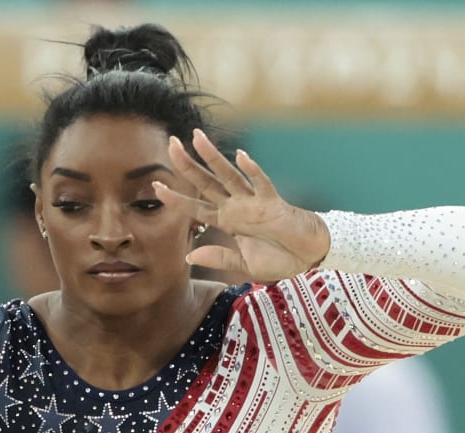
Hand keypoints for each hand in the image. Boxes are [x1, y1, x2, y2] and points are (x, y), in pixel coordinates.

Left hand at [154, 130, 330, 282]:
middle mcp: (236, 207)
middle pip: (206, 182)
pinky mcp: (273, 202)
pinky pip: (261, 184)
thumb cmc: (279, 259)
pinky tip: (241, 156)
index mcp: (227, 222)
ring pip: (228, 175)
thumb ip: (218, 257)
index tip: (156, 186)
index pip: (196, 207)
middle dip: (187, 165)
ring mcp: (253, 202)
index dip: (176, 198)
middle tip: (170, 144)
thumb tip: (188, 255)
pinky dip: (252, 170)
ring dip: (212, 157)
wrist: (308, 257)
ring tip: (196, 137)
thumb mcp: (244, 263)